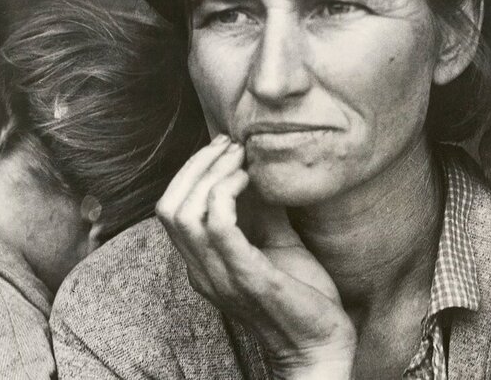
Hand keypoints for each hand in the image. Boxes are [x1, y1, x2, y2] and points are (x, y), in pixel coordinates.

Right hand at [156, 135, 355, 378]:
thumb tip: (261, 168)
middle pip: (169, 207)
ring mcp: (220, 276)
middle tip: (229, 145)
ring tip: (240, 157)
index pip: (171, 210)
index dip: (190, 172)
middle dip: (196, 166)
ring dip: (210, 174)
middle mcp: (202, 271)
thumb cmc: (300, 296)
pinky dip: (226, 193)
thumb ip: (262, 211)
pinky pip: (218, 227)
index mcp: (203, 264)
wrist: (321, 344)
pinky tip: (249, 179)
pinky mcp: (246, 276)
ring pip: (185, 213)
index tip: (223, 147)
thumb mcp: (276, 243)